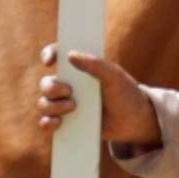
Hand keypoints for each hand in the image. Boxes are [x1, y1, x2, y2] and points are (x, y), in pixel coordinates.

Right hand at [34, 43, 162, 147]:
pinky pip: (46, 123)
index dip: (49, 54)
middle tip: (69, 91)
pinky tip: (57, 122)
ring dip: (52, 106)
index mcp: (78, 68)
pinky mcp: (67, 123)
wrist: (133, 121)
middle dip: (52, 87)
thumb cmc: (125, 93)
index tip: (50, 61)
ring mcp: (66, 105)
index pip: (57, 55)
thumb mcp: (114, 76)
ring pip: (44, 103)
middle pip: (46, 83)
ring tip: (73, 107)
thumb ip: (95, 64)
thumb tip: (70, 55)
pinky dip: (47, 123)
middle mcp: (68, 85)